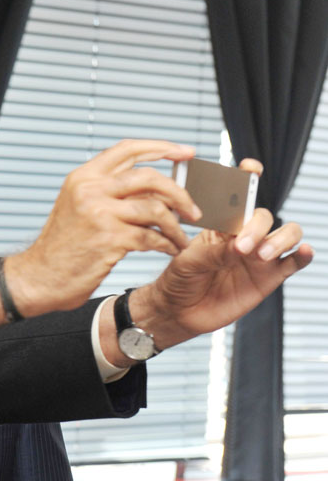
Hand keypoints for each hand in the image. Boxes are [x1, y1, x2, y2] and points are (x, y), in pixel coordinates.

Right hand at [9, 139, 201, 315]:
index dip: (161, 147)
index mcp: (83, 177)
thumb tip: (153, 185)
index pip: (128, 149)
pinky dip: (166, 244)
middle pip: (149, 177)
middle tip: (192, 209)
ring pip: (156, 208)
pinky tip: (168, 249)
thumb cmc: (61, 247)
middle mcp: (90, 189)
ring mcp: (99, 213)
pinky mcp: (109, 239)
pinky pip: (152, 236)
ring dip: (176, 225)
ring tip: (182, 238)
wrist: (39, 277)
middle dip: (180, 193)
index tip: (186, 153)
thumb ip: (107, 190)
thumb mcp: (77, 206)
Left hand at [133, 158, 313, 348]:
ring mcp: (260, 255)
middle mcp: (244, 235)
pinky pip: (293, 262)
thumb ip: (214, 252)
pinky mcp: (270, 277)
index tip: (249, 168)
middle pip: (264, 216)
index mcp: (221, 224)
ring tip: (261, 255)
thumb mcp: (189, 261)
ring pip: (287, 233)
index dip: (247, 178)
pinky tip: (302, 251)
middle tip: (240, 247)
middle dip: (256, 227)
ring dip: (280, 238)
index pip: (238, 196)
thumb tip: (241, 247)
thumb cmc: (178, 280)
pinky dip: (302, 255)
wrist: (178, 311)